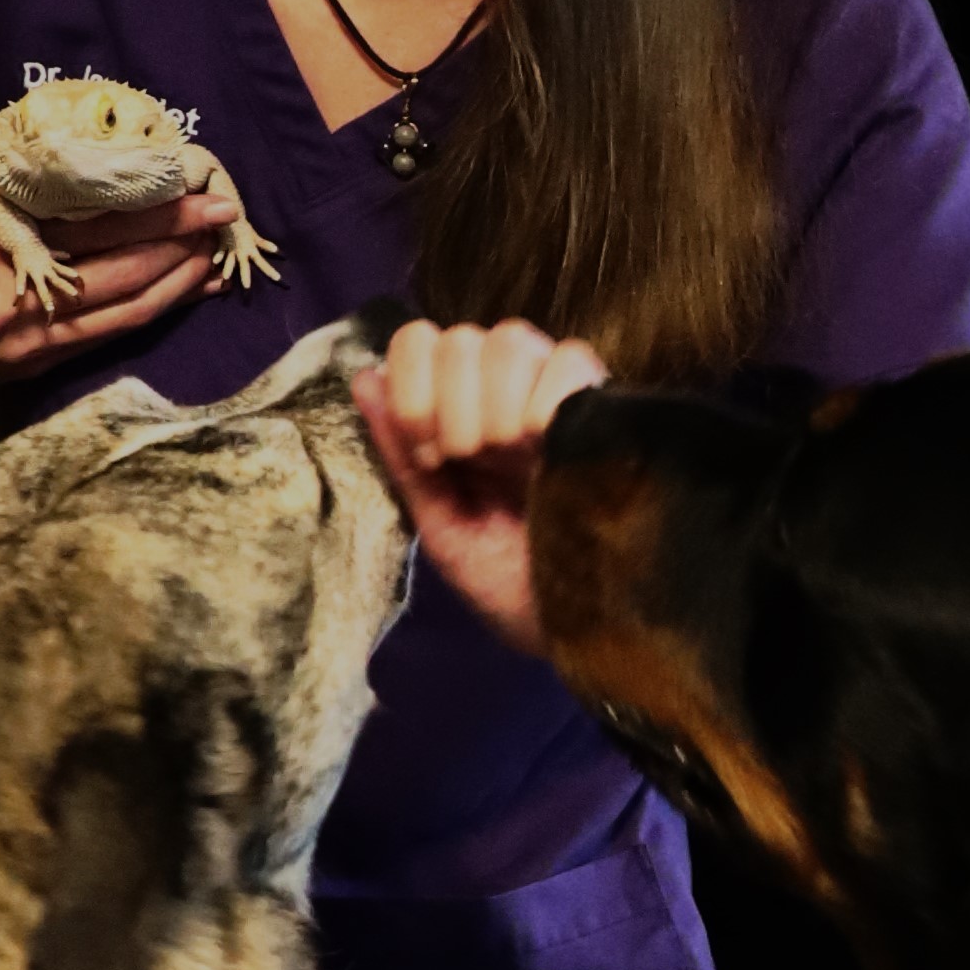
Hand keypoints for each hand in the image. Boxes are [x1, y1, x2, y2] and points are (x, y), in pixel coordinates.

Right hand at [0, 194, 237, 408]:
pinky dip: (159, 308)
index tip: (193, 188)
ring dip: (179, 276)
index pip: (86, 220)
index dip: (147, 208)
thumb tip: (108, 193)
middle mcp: (15, 286)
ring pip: (125, 302)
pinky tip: (192, 291)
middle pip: (116, 261)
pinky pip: (114, 331)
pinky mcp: (43, 361)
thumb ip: (27, 217)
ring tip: (217, 251)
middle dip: (178, 237)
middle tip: (224, 213)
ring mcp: (33, 332)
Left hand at [353, 319, 608, 654]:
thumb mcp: (442, 525)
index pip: (420, 340)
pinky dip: (548, 400)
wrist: (579, 631)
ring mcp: (557, 396)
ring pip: (511, 339)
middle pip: (461, 337)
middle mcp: (507, 394)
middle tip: (465, 462)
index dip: (413, 384)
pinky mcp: (607, 406)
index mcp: (460, 414)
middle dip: (449, 404)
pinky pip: (572, 358)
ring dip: (495, 404)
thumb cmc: (508, 586)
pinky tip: (548, 446)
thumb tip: (362, 379)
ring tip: (510, 458)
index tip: (428, 454)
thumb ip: (402, 455)